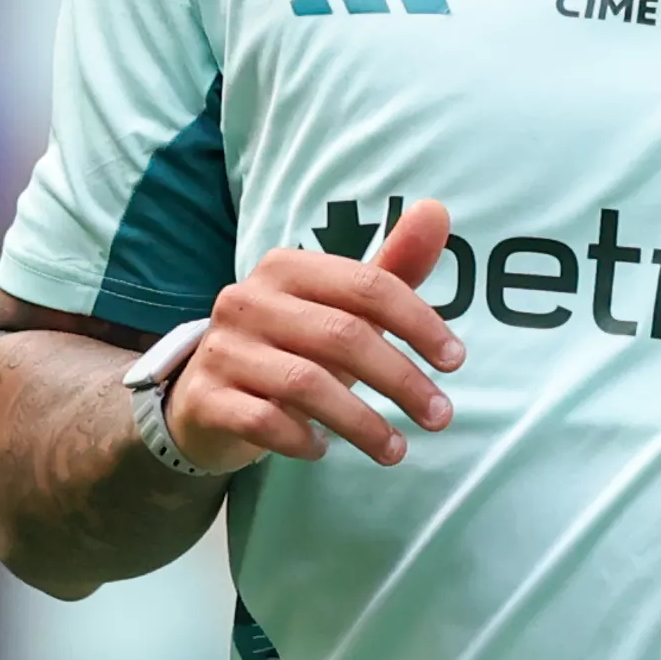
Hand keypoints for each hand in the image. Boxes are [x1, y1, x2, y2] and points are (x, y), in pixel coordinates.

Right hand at [165, 199, 464, 475]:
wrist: (208, 395)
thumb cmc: (292, 346)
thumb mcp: (341, 309)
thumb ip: (391, 268)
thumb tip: (438, 210)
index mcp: (286, 267)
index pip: (367, 285)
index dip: (420, 322)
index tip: (455, 361)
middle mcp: (248, 299)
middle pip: (343, 336)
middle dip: (401, 380)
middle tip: (440, 417)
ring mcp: (223, 349)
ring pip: (306, 384)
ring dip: (362, 423)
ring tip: (396, 450)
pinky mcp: (205, 397)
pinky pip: (264, 420)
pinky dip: (302, 439)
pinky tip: (324, 449)